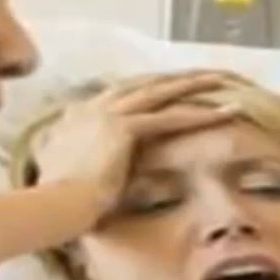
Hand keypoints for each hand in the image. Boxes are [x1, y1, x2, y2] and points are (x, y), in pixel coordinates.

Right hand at [34, 72, 237, 222]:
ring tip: (221, 80)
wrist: (54, 206)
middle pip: (142, 84)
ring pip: (159, 92)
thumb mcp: (65, 174)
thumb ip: (78, 160)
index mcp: (77, 116)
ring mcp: (107, 114)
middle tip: (202, 73)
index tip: (169, 87)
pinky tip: (225, 112)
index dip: (147, 89)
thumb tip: (89, 167)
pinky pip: (169, 118)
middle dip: (174, 77)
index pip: (120, 94)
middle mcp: (92, 107)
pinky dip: (200, 115)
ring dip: (193, 85)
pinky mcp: (123, 128)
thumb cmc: (58, 201)